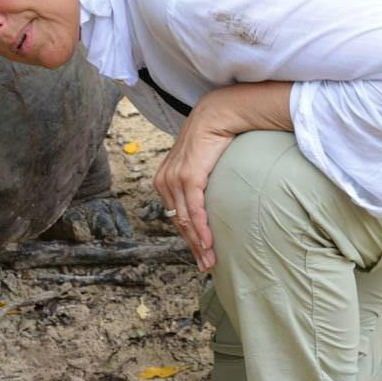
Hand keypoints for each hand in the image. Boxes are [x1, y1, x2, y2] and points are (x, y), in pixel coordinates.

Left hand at [151, 81, 293, 271]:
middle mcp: (164, 181)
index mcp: (164, 180)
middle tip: (206, 265)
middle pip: (178, 223)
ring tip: (211, 260)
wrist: (218, 115)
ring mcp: (174, 180)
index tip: (200, 255)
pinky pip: (194, 210)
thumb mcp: (200, 165)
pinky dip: (201, 229)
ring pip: (185, 221)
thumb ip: (198, 184)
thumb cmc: (213, 140)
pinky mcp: (188, 177)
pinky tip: (209, 244)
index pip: (175, 216)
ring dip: (199, 243)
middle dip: (193, 247)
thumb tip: (209, 202)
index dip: (187, 238)